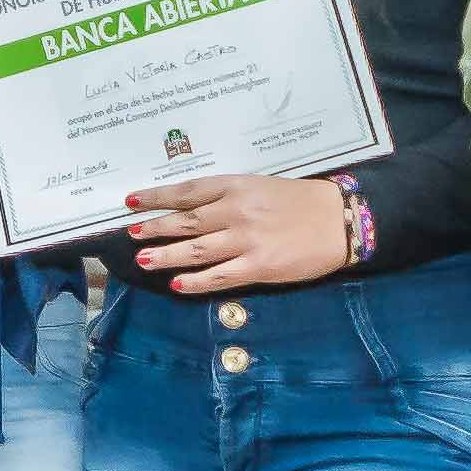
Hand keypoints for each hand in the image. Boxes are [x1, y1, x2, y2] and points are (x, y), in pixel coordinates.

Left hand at [125, 171, 369, 295]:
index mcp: (236, 186)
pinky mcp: (258, 266)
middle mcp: (235, 211)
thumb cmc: (300, 201)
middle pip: (185, 222)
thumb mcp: (260, 186)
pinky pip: (219, 276)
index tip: (132, 201)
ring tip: (144, 259)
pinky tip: (177, 284)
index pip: (186, 191)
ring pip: (195, 250)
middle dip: (154, 228)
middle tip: (132, 234)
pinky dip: (195, 281)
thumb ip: (229, 196)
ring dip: (166, 255)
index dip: (156, 197)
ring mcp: (245, 240)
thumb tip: (192, 209)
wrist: (339, 219)